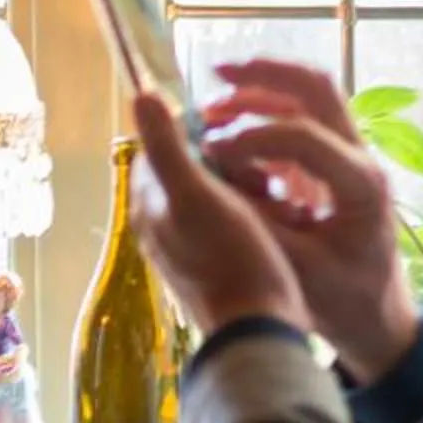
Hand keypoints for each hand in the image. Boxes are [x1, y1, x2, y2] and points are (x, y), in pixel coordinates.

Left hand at [129, 90, 308, 338]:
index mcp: (149, 204)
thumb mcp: (195, 193)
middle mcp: (160, 224)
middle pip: (193, 167)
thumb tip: (141, 95)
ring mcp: (188, 246)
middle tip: (258, 172)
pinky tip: (282, 216)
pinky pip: (236, 220)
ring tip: (273, 194)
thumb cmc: (229, 257)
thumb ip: (166, 146)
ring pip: (218, 192)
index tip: (232, 132)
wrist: (256, 328)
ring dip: (248, 184)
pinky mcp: (217, 263)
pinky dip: (257, 211)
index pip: (161, 145)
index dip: (198, 131)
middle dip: (229, 160)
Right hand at [199, 60, 421, 379]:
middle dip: (264, 75)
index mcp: (361, 186)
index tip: (211, 151)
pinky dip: (265, 116)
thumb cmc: (342, 303)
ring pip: (310, 98)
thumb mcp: (297, 269)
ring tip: (212, 105)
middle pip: (317, 89)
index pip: (306, 137)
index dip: (254, 136)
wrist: (379, 321)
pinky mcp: (336, 167)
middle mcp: (363, 160)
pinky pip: (302, 123)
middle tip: (215, 74)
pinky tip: (228, 130)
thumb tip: (212, 179)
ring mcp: (352, 159)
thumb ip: (258, 220)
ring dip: (261, 92)